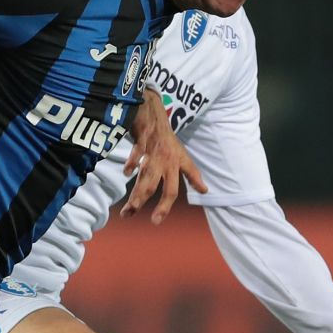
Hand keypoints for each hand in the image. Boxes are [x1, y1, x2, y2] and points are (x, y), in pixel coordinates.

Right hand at [120, 95, 207, 223]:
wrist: (152, 113)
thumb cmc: (167, 138)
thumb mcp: (183, 156)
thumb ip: (192, 174)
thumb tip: (205, 189)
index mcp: (175, 164)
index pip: (174, 189)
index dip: (167, 205)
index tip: (157, 220)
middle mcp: (165, 160)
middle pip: (157, 186)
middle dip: (151, 204)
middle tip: (144, 218)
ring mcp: (153, 152)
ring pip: (145, 176)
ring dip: (136, 193)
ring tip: (129, 209)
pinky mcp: (142, 142)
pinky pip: (137, 154)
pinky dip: (132, 163)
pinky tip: (127, 172)